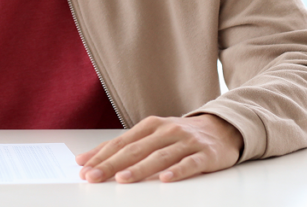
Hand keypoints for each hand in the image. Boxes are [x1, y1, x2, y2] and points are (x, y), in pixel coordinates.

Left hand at [76, 114, 241, 183]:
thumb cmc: (181, 135)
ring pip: (159, 156)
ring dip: (139, 169)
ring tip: (122, 179)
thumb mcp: (153, 135)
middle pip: (135, 149)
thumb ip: (125, 147)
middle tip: (94, 176)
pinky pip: (190, 164)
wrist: (222, 128)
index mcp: (151, 126)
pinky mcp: (205, 154)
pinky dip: (177, 171)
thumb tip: (88, 159)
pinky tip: (165, 179)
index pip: (121, 142)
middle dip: (112, 164)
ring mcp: (186, 141)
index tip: (83, 168)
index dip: (101, 155)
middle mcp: (166, 131)